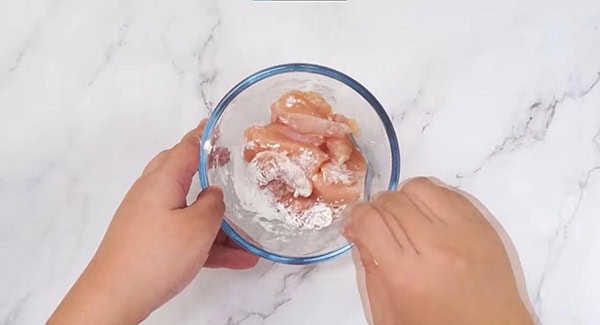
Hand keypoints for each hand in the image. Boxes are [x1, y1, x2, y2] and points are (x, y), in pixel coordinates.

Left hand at [49, 119, 258, 323]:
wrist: (115, 296)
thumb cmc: (156, 256)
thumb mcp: (197, 228)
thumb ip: (213, 204)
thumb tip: (214, 193)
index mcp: (162, 180)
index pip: (187, 147)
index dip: (206, 135)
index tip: (223, 126)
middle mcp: (152, 193)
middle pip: (184, 172)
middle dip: (210, 171)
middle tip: (234, 168)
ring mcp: (150, 218)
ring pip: (190, 209)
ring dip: (219, 222)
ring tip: (250, 235)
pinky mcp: (150, 240)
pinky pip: (185, 233)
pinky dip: (208, 243)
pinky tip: (237, 259)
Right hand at [343, 177, 532, 324]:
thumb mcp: (389, 312)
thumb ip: (369, 268)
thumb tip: (357, 230)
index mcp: (407, 275)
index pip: (369, 221)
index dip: (355, 216)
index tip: (356, 223)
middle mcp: (436, 248)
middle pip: (391, 201)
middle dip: (376, 208)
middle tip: (377, 224)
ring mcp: (463, 233)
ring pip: (419, 187)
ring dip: (404, 198)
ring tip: (405, 218)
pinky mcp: (482, 226)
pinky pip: (448, 192)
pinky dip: (431, 197)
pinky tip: (428, 216)